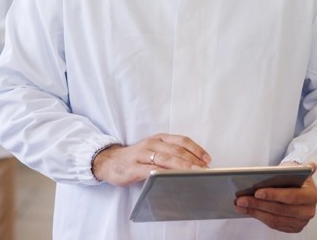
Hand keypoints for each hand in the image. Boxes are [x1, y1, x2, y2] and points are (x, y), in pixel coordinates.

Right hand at [92, 133, 210, 186]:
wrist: (109, 162)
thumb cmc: (136, 158)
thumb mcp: (154, 150)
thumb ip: (170, 154)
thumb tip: (194, 164)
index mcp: (159, 139)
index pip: (181, 140)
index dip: (196, 149)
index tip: (207, 159)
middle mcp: (151, 144)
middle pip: (176, 150)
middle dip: (192, 160)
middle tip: (204, 170)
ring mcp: (141, 155)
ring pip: (165, 158)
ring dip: (181, 166)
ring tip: (193, 174)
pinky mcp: (133, 168)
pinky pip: (149, 170)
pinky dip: (161, 173)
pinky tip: (170, 178)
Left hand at [234, 161, 316, 233]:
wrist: (298, 186)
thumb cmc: (294, 176)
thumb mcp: (293, 168)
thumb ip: (295, 168)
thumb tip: (311, 165)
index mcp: (311, 195)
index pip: (291, 196)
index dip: (274, 195)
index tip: (257, 192)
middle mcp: (308, 210)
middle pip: (280, 210)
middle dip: (258, 204)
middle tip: (241, 199)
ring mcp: (301, 221)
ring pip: (274, 219)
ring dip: (255, 212)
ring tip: (240, 205)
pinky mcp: (292, 227)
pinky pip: (273, 224)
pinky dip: (259, 217)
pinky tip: (248, 210)